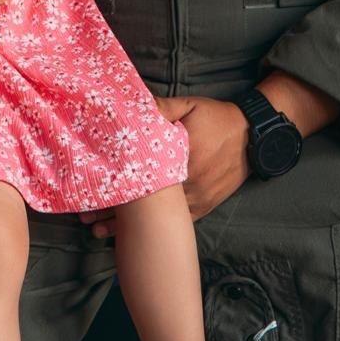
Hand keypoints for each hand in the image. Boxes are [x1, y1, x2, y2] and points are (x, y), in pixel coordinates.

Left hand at [79, 96, 249, 236]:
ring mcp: (195, 198)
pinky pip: (176, 222)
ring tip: (99, 232)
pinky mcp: (203, 206)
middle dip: (114, 212)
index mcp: (178, 155)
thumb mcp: (190, 105)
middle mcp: (185, 182)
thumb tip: (133, 104)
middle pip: (145, 201)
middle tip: (85, 219)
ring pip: (158, 217)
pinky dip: (156, 229)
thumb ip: (160, 107)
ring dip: (130, 225)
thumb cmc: (218, 118)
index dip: (116, 184)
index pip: (142, 173)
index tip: (92, 191)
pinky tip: (136, 237)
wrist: (254, 138)